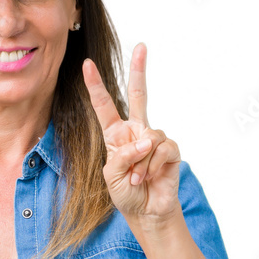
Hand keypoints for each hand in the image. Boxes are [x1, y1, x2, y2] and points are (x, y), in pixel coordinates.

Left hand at [82, 43, 181, 223]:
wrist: (147, 212)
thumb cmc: (126, 193)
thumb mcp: (111, 175)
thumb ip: (123, 155)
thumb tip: (146, 141)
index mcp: (116, 135)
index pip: (105, 106)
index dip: (96, 86)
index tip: (87, 64)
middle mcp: (136, 131)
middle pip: (139, 94)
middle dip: (140, 70)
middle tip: (142, 46)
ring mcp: (154, 139)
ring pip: (149, 137)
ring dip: (140, 162)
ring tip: (137, 179)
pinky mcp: (171, 151)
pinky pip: (161, 149)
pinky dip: (152, 166)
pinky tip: (149, 178)